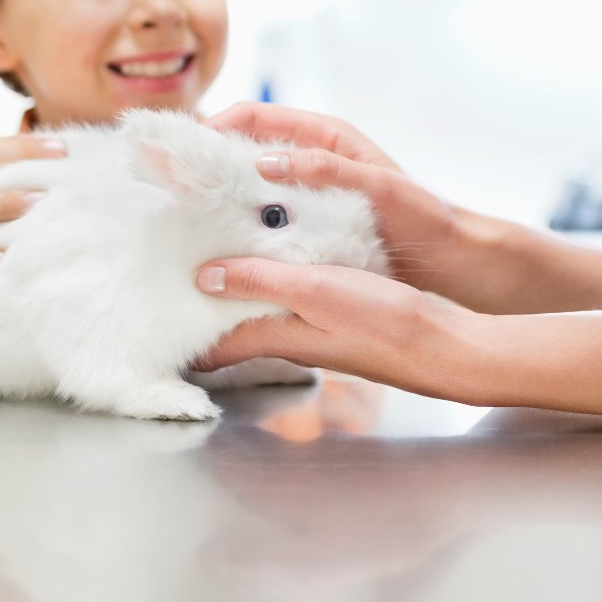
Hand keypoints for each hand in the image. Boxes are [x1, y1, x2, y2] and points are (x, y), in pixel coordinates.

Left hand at [193, 257, 482, 403]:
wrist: (447, 348)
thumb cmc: (385, 322)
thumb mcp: (316, 290)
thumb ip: (262, 281)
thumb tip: (204, 276)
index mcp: (279, 337)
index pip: (214, 348)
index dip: (183, 336)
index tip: (154, 315)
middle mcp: (293, 339)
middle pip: (235, 327)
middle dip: (206, 305)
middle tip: (177, 271)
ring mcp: (318, 331)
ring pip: (264, 312)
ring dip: (241, 290)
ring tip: (220, 254)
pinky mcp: (342, 318)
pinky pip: (294, 301)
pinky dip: (276, 282)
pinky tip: (284, 259)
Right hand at [206, 103, 463, 289]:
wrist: (449, 255)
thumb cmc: (422, 214)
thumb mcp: (378, 186)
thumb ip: (326, 169)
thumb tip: (264, 162)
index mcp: (325, 136)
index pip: (254, 116)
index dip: (215, 125)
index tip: (183, 148)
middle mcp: (311, 159)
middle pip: (243, 148)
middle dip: (205, 161)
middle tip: (167, 183)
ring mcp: (309, 190)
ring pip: (250, 184)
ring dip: (219, 195)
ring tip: (184, 215)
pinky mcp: (312, 220)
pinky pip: (267, 214)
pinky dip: (242, 222)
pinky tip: (224, 245)